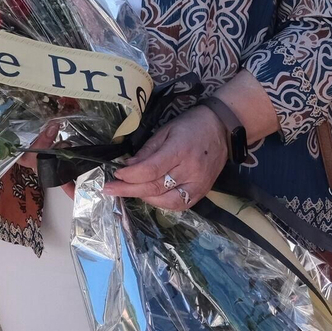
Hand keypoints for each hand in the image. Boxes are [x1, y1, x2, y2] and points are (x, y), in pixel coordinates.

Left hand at [104, 106, 228, 210]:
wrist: (222, 129)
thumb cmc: (191, 125)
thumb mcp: (165, 130)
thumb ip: (147, 151)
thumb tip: (128, 166)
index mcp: (179, 150)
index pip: (150, 170)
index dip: (130, 176)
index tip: (116, 175)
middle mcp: (190, 170)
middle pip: (156, 187)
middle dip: (129, 190)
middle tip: (109, 190)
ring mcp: (198, 184)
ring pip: (167, 201)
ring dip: (145, 198)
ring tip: (129, 191)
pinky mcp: (203, 191)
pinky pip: (180, 204)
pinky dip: (162, 203)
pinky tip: (150, 197)